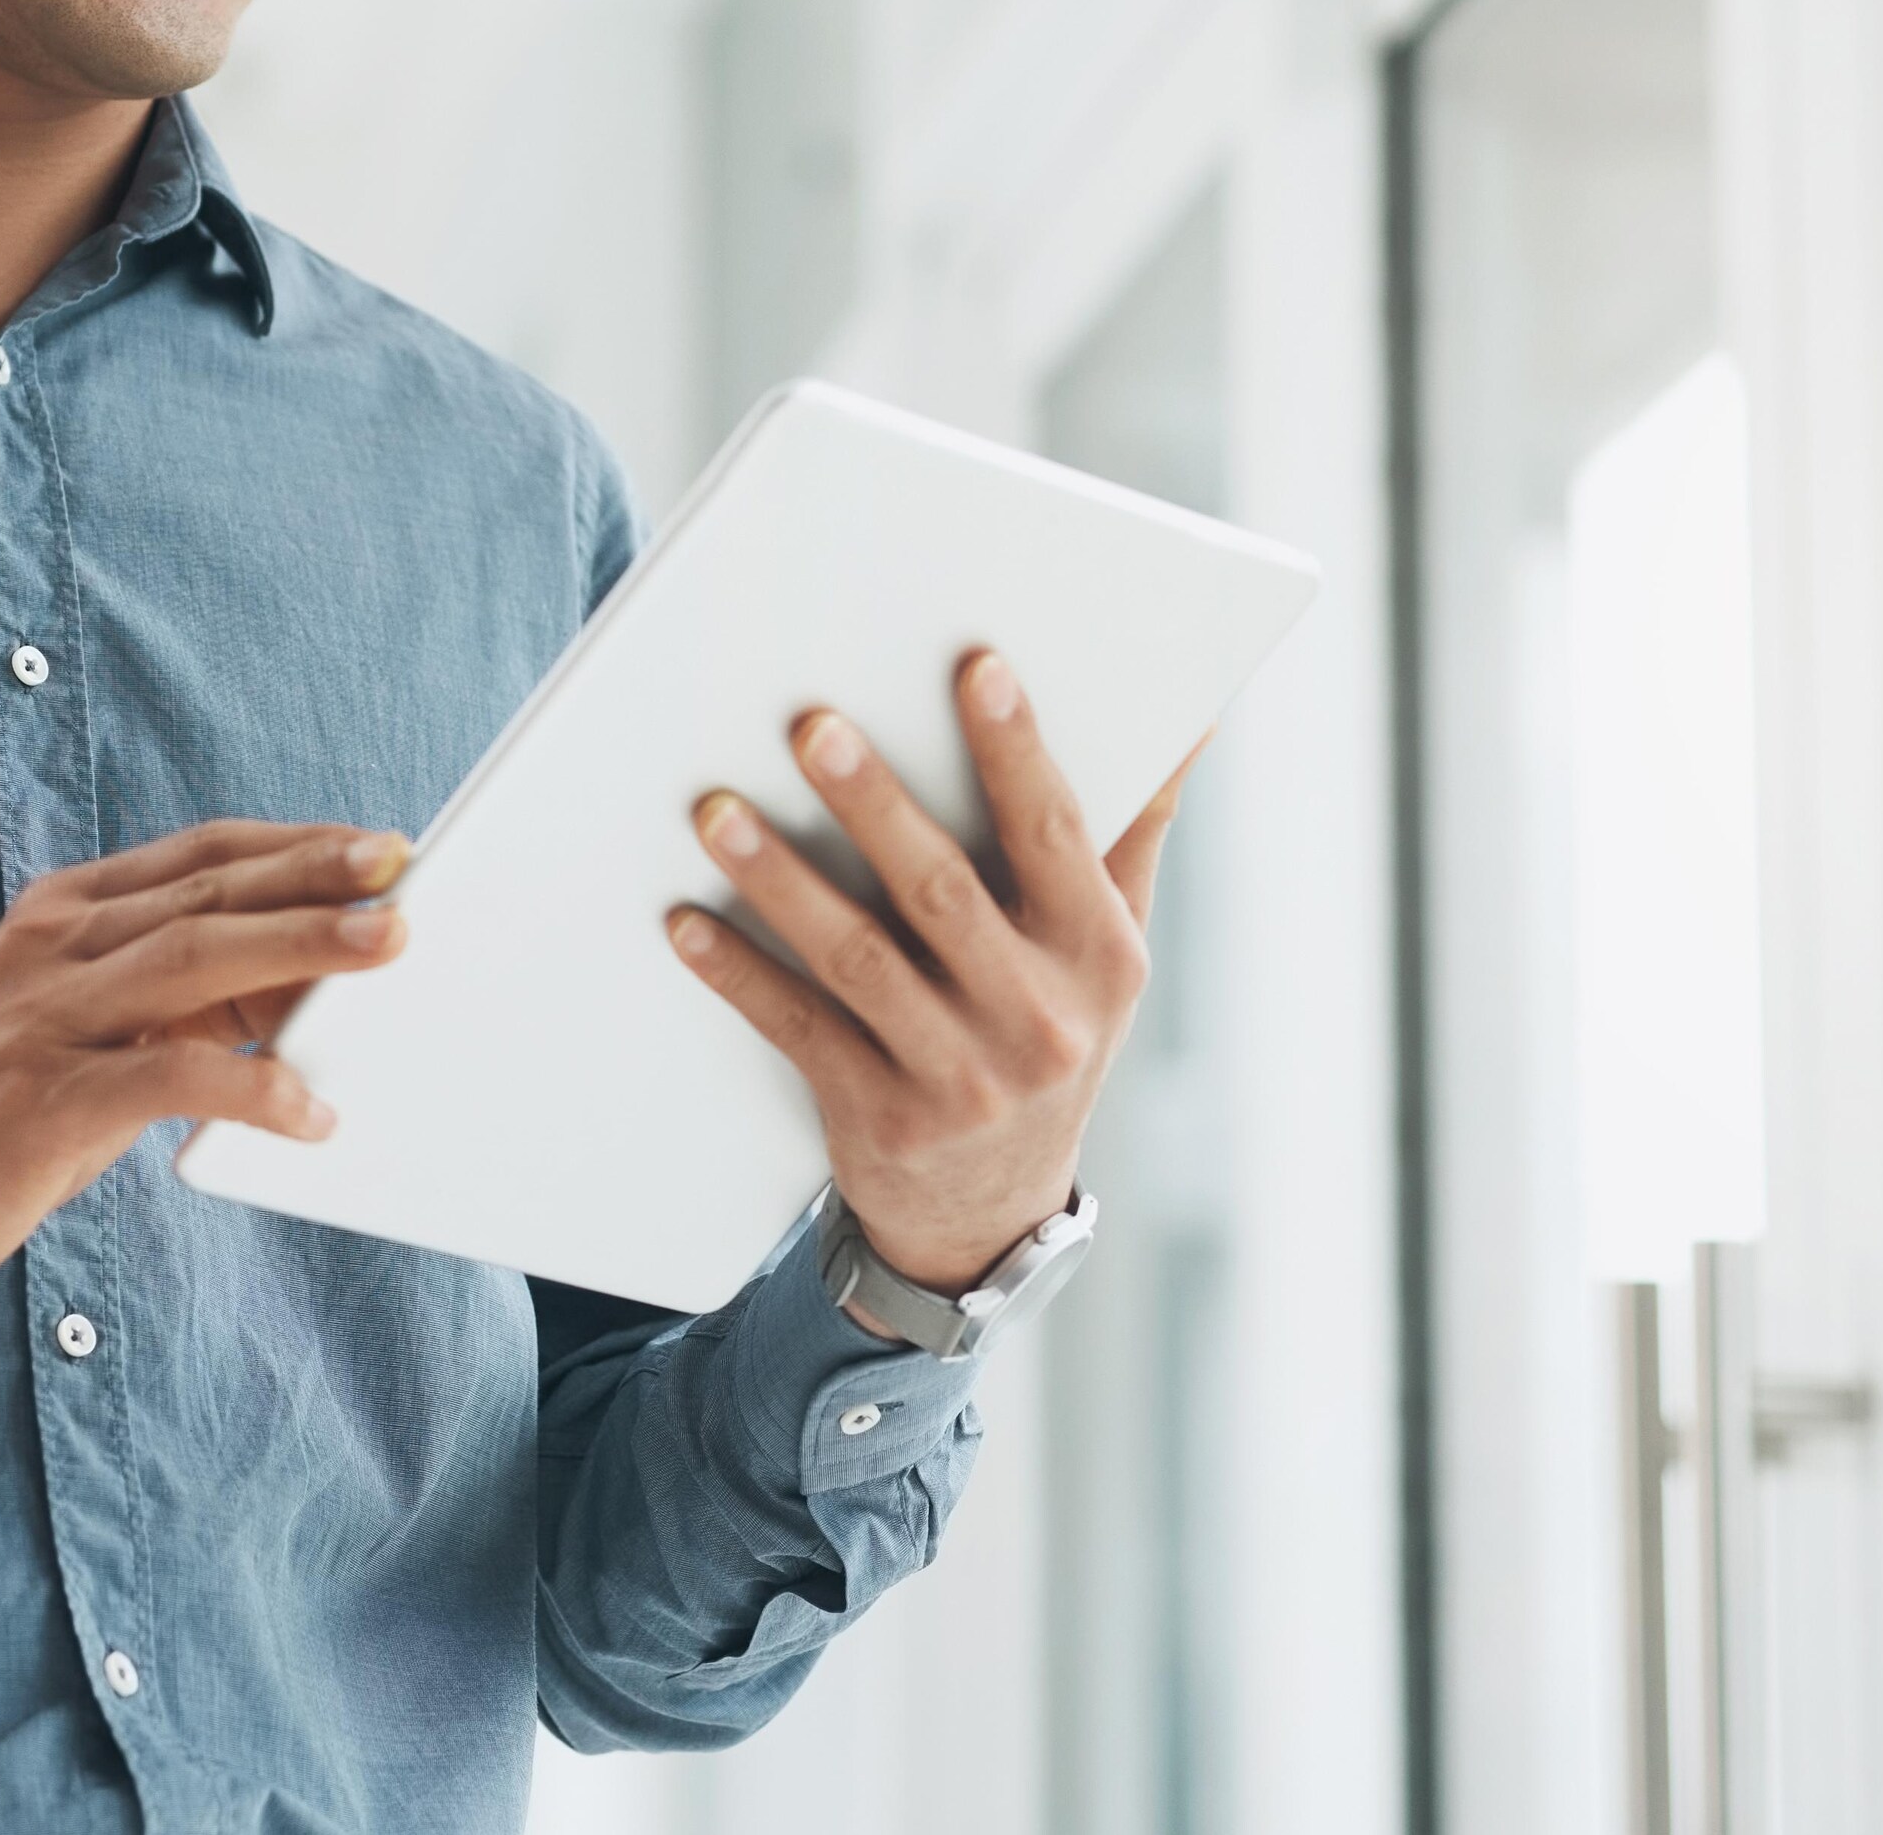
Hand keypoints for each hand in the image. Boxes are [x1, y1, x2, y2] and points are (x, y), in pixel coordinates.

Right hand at [0, 819, 406, 1328]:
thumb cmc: (0, 1118)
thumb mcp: (90, 1033)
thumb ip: (179, 1001)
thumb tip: (309, 984)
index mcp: (62, 914)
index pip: (198, 854)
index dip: (292, 844)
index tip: (379, 844)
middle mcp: (51, 948)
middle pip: (206, 892)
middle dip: (313, 875)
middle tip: (402, 868)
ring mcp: (42, 1019)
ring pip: (191, 957)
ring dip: (298, 946)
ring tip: (386, 946)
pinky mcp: (41, 1101)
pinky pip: (165, 1077)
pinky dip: (247, 1087)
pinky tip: (307, 1113)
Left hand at [667, 650, 1190, 1312]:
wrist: (992, 1213)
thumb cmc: (1049, 1035)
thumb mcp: (1110, 950)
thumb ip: (1132, 833)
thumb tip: (1193, 720)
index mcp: (1100, 957)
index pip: (1056, 836)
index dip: (1017, 751)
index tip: (976, 668)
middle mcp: (1037, 1019)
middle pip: (943, 893)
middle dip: (875, 804)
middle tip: (814, 726)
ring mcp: (957, 1078)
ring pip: (859, 960)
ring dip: (783, 882)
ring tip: (719, 813)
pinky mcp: (879, 1119)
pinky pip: (799, 1030)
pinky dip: (740, 974)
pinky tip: (688, 922)